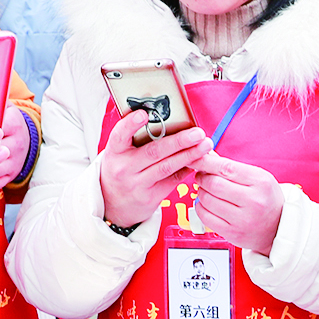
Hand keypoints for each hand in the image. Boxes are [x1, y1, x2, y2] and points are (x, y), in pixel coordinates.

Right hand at [97, 108, 212, 226]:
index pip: (119, 135)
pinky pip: (172, 181)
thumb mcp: (120, 154)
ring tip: (205, 146)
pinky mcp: (150, 197)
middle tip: (197, 133)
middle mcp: (124, 168)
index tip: (143, 114)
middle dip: (179, 141)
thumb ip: (135, 139)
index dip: (130, 124)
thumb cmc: (121, 169)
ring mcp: (137, 185)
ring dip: (189, 155)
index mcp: (114, 152)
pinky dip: (186, 169)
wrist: (113, 204)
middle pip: (154, 152)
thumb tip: (168, 121)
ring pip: (167, 167)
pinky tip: (198, 161)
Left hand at [194, 154, 285, 255]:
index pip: (226, 168)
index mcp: (261, 183)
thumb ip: (234, 168)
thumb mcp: (258, 178)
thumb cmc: (266, 199)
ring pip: (207, 200)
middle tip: (202, 176)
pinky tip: (207, 204)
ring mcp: (242, 220)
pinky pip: (205, 217)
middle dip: (202, 178)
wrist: (279, 227)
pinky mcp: (233, 233)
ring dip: (201, 192)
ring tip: (207, 190)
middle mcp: (253, 202)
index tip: (196, 159)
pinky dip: (201, 207)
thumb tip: (207, 157)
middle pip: (214, 184)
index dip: (207, 162)